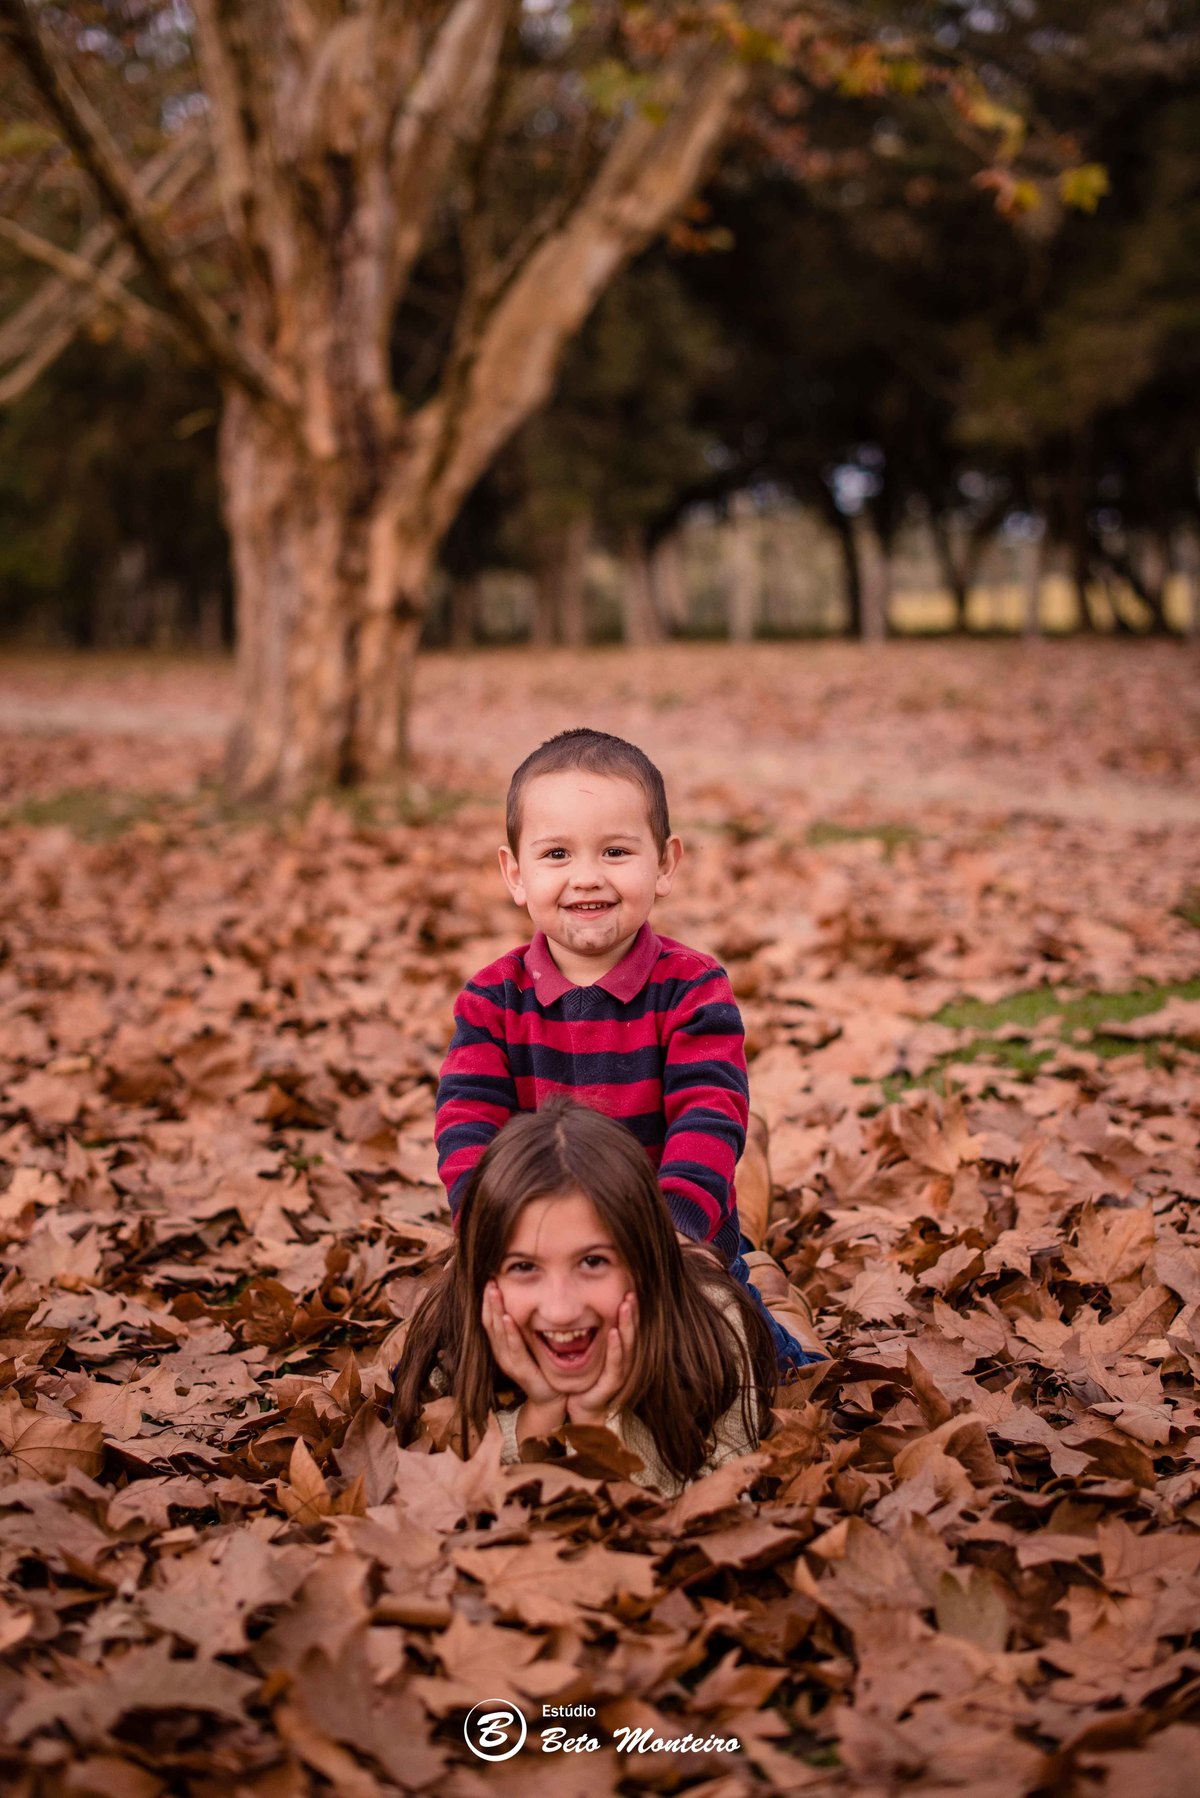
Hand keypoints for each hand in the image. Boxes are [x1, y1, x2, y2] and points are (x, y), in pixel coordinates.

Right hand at [481, 1282, 564, 1415]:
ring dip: (496, 1310)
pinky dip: (509, 1332)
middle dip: (489, 1300)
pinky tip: (508, 1318)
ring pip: (497, 1332)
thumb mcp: (531, 1343)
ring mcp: (508, 1361)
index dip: (487, 1300)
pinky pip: (513, 1348)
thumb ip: (526, 1326)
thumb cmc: (542, 1368)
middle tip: (490, 1280)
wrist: (551, 1398)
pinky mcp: (520, 1370)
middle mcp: (501, 1352)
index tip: (490, 1280)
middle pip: (489, 1322)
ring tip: (494, 1291)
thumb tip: (528, 1300)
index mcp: (501, 1345)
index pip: (489, 1319)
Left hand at [565, 1291, 636, 1429]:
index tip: (628, 1285)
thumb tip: (578, 1300)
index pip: (627, 1324)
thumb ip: (588, 1328)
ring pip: (628, 1344)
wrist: (580, 1407)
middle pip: (632, 1330)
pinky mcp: (612, 1383)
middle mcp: (624, 1358)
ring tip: (625, 1305)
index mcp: (619, 1348)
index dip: (629, 1307)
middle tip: (630, 1291)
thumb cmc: (584, 1376)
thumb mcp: (587, 1349)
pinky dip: (616, 1348)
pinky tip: (613, 1333)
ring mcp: (620, 1370)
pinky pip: (616, 1363)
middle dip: (632, 1310)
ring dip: (627, 1323)